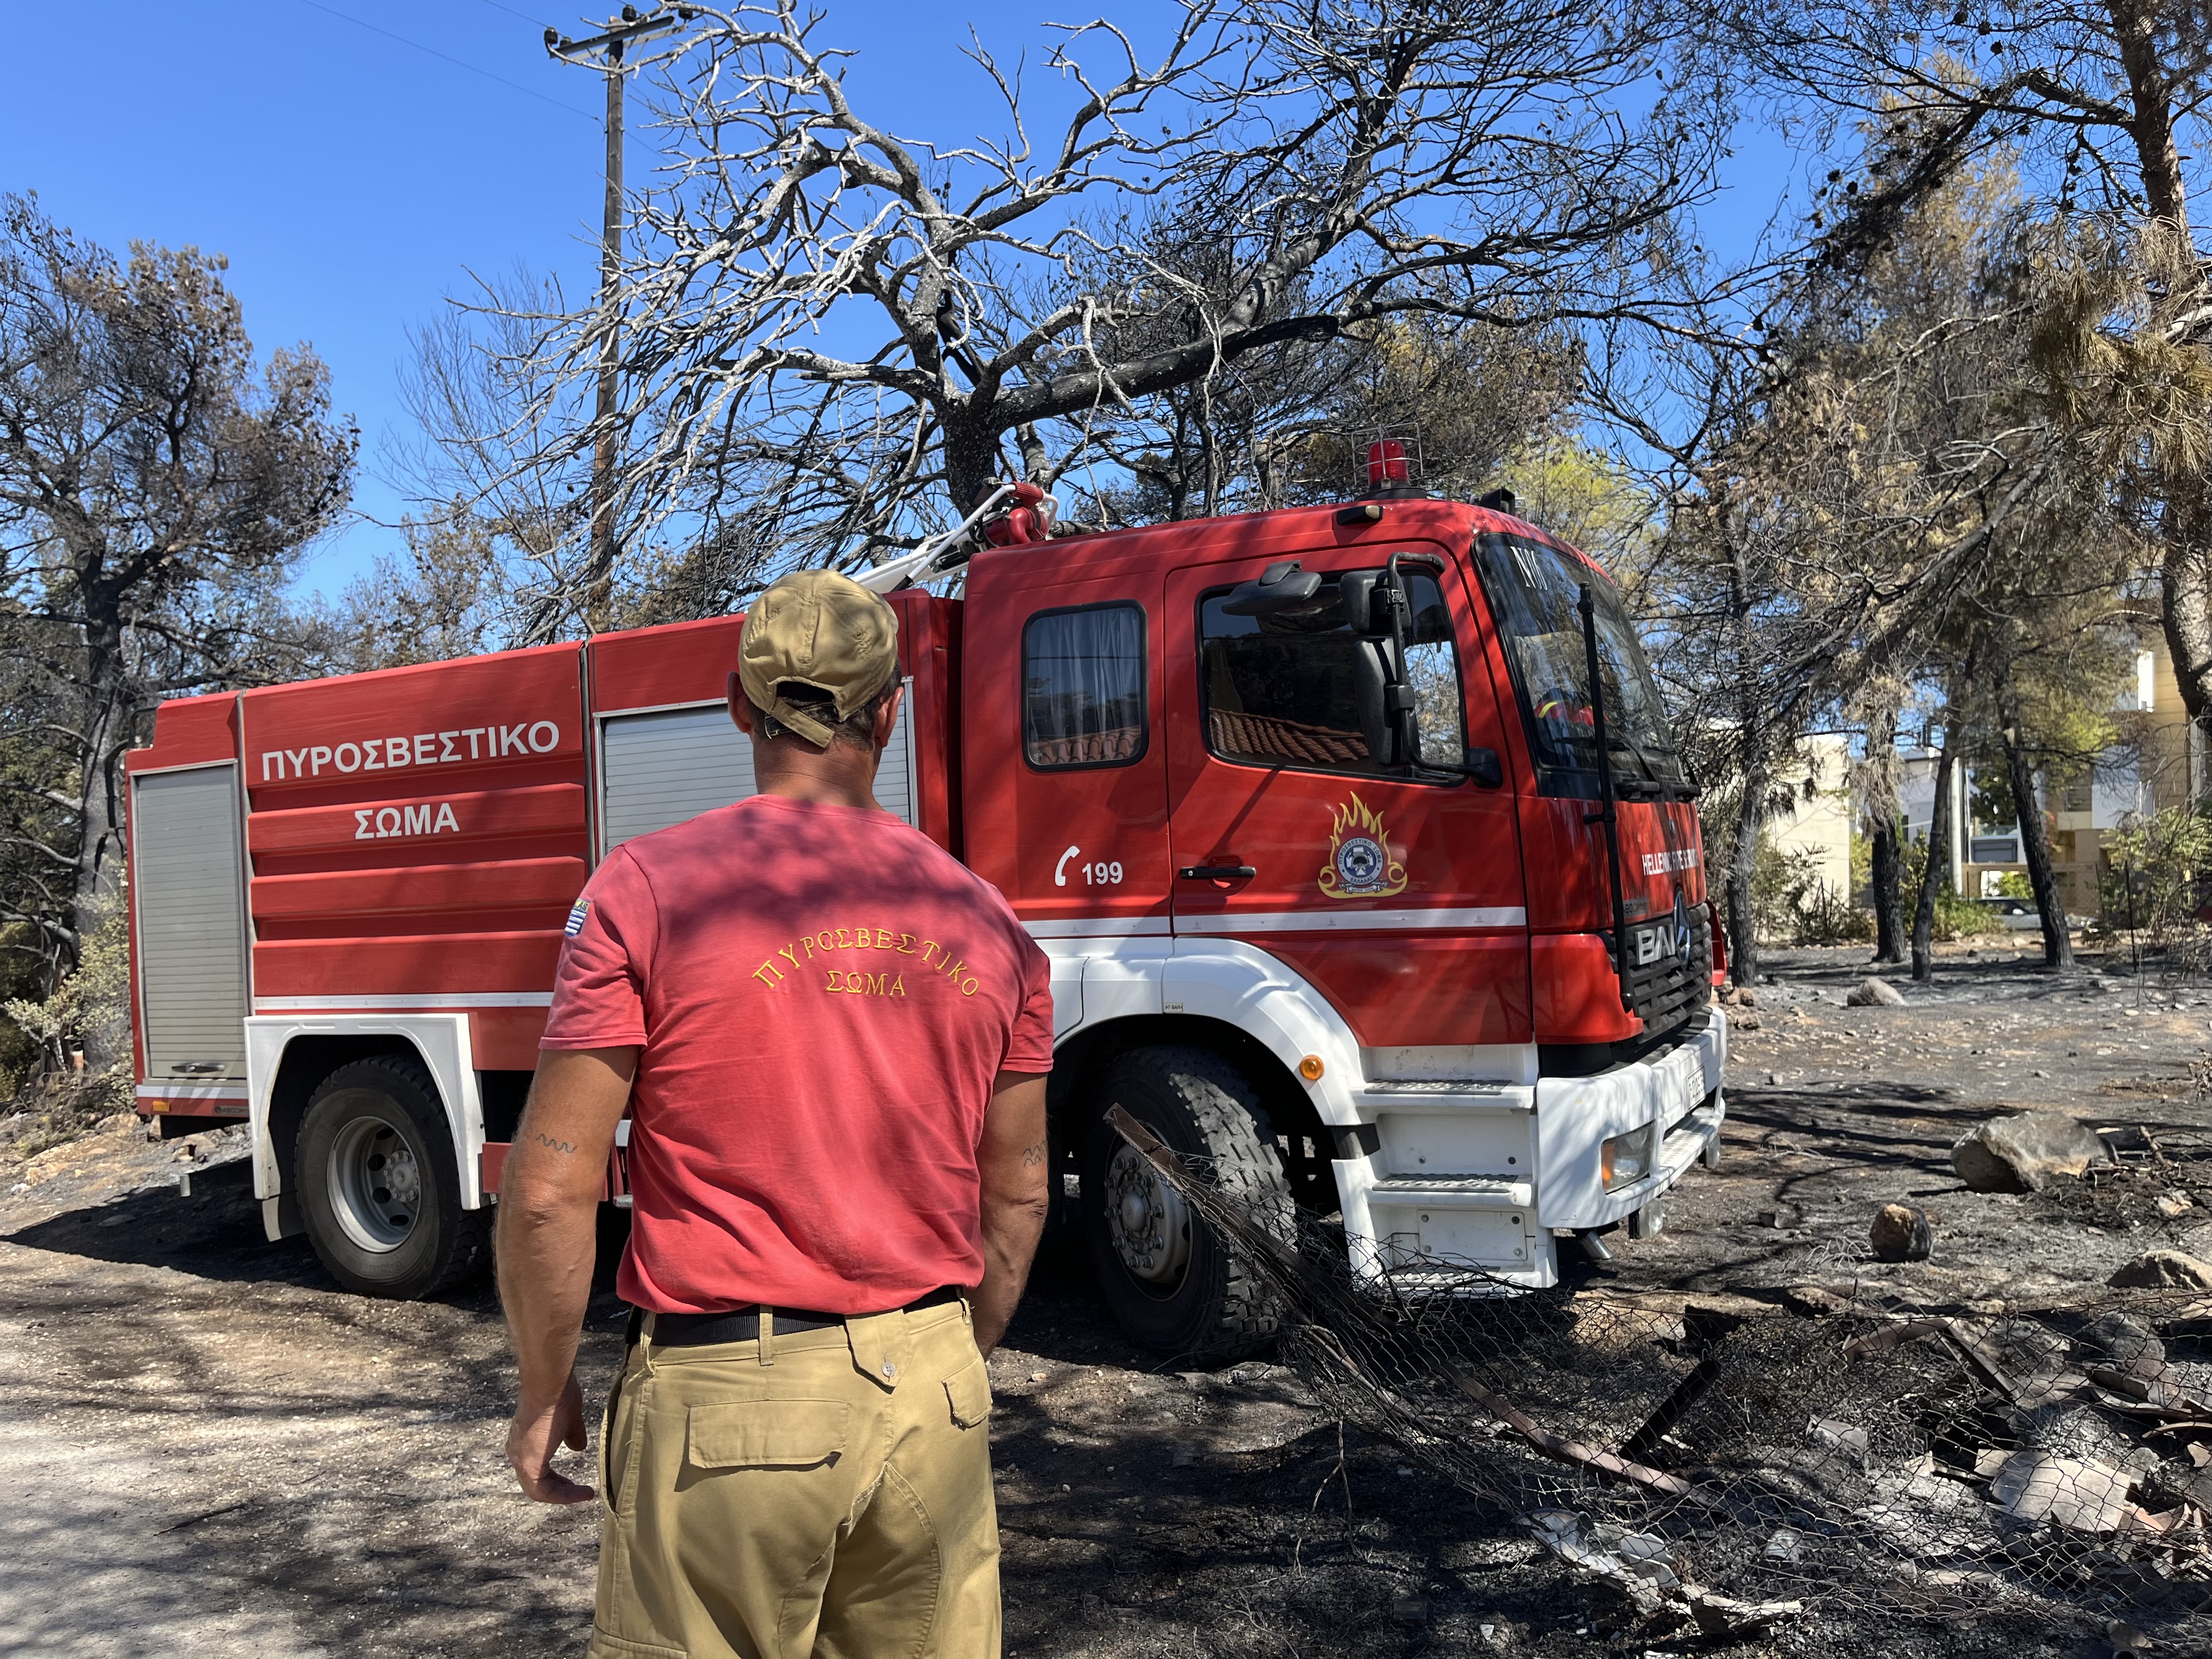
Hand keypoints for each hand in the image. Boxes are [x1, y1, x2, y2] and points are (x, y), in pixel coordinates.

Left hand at [506, 1371, 594, 1503]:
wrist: (548, 1385)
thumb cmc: (558, 1396)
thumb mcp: (569, 1419)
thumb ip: (572, 1435)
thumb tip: (578, 1447)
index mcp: (524, 1443)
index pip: (537, 1472)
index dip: (557, 1481)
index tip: (575, 1484)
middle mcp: (517, 1453)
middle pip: (536, 1483)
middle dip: (560, 1490)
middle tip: (579, 1491)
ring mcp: (520, 1459)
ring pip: (538, 1489)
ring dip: (562, 1495)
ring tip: (584, 1494)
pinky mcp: (528, 1463)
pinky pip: (542, 1490)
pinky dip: (561, 1495)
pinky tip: (582, 1491)